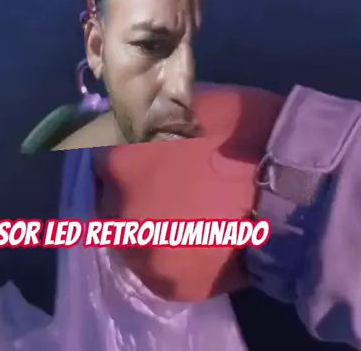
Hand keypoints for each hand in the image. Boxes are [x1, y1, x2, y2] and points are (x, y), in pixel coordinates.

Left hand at [93, 85, 283, 301]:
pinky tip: (201, 239)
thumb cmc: (241, 129)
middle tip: (169, 186)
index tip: (142, 155)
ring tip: (188, 216)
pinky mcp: (172, 286)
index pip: (97, 157)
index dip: (123, 154)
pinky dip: (174, 256)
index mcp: (117, 158)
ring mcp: (145, 254)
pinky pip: (161, 269)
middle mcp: (119, 210)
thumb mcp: (184, 101)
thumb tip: (129, 114)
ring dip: (149, 228)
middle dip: (132, 193)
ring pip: (132, 240)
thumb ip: (145, 114)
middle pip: (110, 202)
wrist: (291, 183)